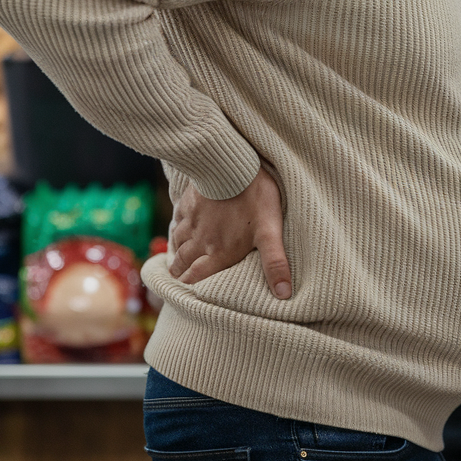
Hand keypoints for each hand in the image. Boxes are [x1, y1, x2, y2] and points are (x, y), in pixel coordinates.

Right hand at [168, 165, 291, 297]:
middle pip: (182, 263)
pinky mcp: (187, 202)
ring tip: (177, 260)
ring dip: (176, 253)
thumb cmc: (254, 198)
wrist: (233, 165)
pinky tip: (178, 228)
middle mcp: (200, 241)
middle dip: (180, 273)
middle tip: (178, 278)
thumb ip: (274, 262)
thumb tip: (284, 294)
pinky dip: (175, 229)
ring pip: (177, 243)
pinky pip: (176, 220)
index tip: (185, 295)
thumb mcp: (270, 231)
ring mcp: (191, 221)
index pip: (196, 279)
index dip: (189, 288)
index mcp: (219, 253)